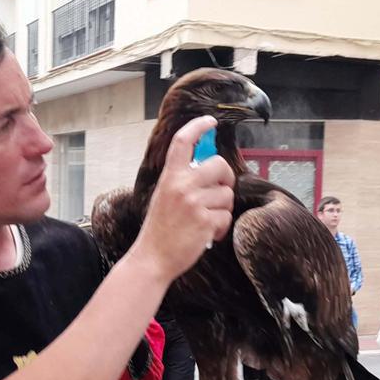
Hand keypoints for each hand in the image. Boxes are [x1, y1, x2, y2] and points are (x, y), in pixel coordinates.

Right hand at [132, 116, 233, 281]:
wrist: (153, 258)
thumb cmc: (160, 228)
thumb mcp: (164, 196)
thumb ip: (183, 180)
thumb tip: (209, 167)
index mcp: (170, 177)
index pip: (183, 142)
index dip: (198, 127)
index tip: (210, 121)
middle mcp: (181, 186)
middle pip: (219, 165)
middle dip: (226, 179)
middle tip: (220, 190)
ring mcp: (194, 203)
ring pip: (227, 195)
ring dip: (222, 209)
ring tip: (207, 220)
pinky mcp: (205, 222)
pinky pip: (226, 216)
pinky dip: (221, 227)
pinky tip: (208, 234)